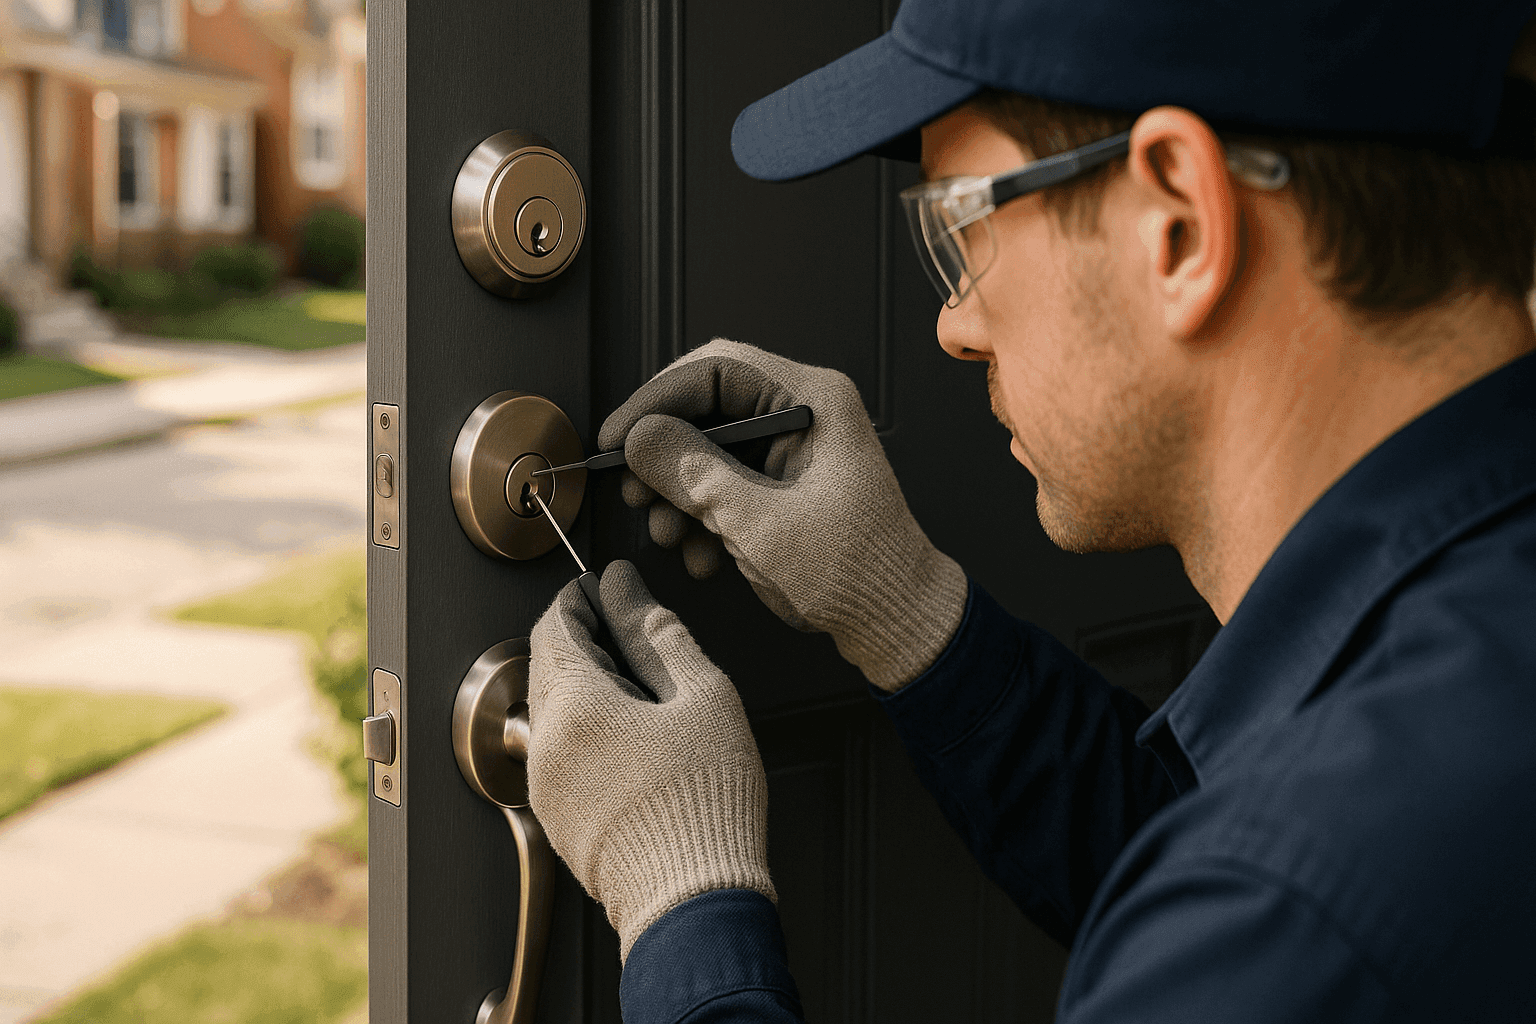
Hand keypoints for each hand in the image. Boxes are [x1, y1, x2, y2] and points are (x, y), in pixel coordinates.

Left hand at [527, 560, 773, 960]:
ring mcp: (545, 786)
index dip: (580, 598)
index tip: (606, 590)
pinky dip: (583, 730)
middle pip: (545, 665)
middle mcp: (546, 743)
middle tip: (630, 634)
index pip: (554, 624)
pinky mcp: (557, 819)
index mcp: (576, 705)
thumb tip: (626, 588)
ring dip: (582, 686)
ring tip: (641, 692)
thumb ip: (659, 632)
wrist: (692, 901)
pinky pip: (557, 753)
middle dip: (580, 639)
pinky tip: (631, 740)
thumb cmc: (706, 802)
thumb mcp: (702, 696)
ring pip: (550, 710)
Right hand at [599, 338, 966, 690]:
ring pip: (711, 448)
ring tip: (667, 533)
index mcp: (813, 401)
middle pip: (709, 407)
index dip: (656, 400)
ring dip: (680, 493)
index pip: (716, 369)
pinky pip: (728, 481)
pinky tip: (699, 553)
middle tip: (634, 490)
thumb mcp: (759, 524)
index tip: (618, 436)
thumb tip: (640, 438)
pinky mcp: (787, 483)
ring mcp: (796, 448)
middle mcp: (805, 413)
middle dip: (664, 454)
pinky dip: (704, 514)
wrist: (895, 620)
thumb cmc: (858, 572)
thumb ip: (694, 475)